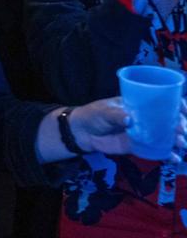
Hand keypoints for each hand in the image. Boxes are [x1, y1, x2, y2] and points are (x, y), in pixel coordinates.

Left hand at [69, 98, 186, 160]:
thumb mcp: (103, 111)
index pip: (162, 102)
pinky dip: (167, 155)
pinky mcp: (139, 147)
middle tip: (181, 130)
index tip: (183, 109)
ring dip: (177, 140)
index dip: (176, 105)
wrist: (83, 133)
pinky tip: (174, 158)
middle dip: (180, 125)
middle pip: (169, 121)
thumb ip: (115, 115)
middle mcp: (145, 119)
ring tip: (180, 144)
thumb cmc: (93, 115)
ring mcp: (143, 133)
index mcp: (139, 105)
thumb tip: (129, 119)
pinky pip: (156, 151)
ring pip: (166, 136)